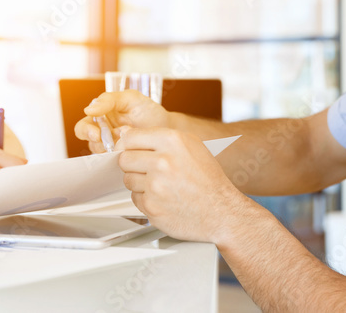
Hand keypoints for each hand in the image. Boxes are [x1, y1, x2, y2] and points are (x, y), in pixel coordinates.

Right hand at [75, 91, 170, 153]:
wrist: (167, 128)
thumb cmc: (149, 111)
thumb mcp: (131, 98)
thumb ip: (109, 100)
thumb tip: (89, 109)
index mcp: (101, 116)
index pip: (84, 126)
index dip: (86, 131)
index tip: (96, 133)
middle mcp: (103, 132)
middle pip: (88, 142)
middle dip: (96, 142)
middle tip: (107, 142)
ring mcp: (111, 147)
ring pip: (99, 153)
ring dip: (110, 148)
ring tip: (126, 141)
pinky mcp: (120, 159)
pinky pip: (111, 162)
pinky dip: (117, 158)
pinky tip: (128, 152)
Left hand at [117, 128, 247, 243]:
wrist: (221, 211)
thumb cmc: (208, 179)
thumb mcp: (191, 146)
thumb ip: (159, 137)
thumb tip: (127, 135)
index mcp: (172, 141)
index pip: (130, 136)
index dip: (129, 145)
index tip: (131, 150)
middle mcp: (162, 161)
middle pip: (124, 158)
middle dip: (133, 164)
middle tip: (147, 170)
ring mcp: (155, 186)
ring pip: (127, 179)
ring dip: (139, 183)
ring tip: (160, 185)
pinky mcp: (152, 207)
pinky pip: (135, 198)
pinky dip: (146, 199)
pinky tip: (163, 198)